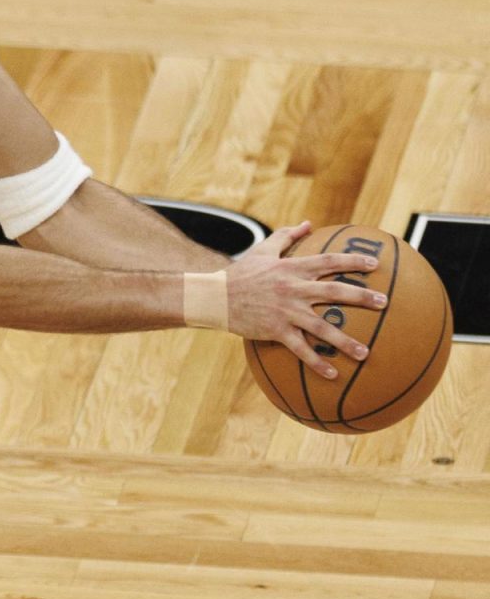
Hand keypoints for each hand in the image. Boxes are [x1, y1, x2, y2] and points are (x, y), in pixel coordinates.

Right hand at [225, 221, 386, 376]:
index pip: (328, 261)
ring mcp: (285, 311)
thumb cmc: (240, 273)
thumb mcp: (262, 250)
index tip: (375, 265)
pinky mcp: (276, 330)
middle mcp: (293, 289)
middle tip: (384, 303)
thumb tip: (308, 223)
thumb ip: (286, 235)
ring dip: (345, 341)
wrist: (214, 297)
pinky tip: (333, 375)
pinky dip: (316, 363)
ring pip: (321, 327)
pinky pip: (300, 349)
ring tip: (366, 353)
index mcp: (292, 268)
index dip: (353, 262)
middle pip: (334, 292)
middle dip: (362, 297)